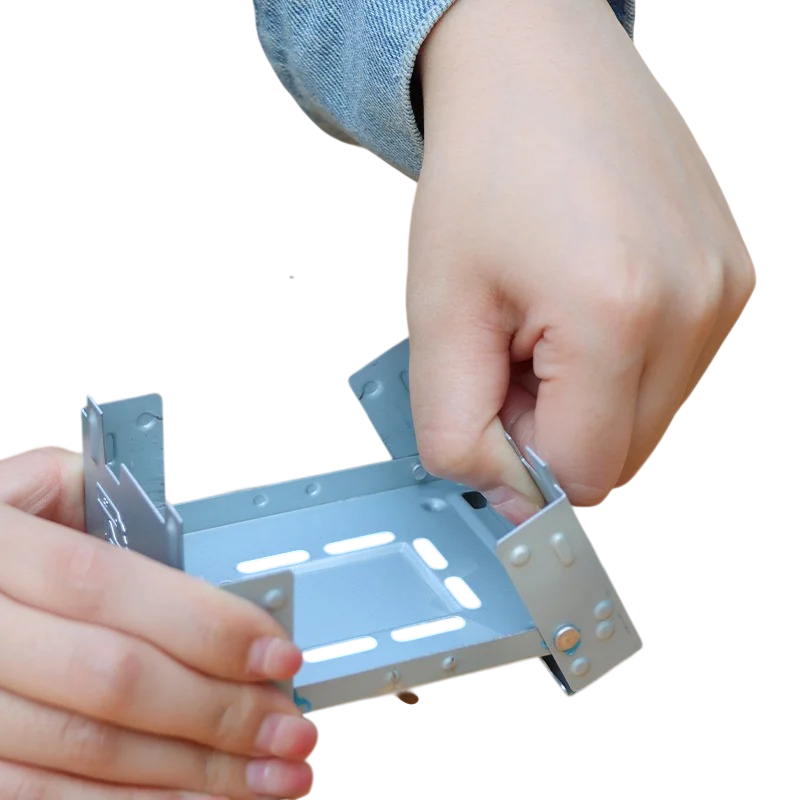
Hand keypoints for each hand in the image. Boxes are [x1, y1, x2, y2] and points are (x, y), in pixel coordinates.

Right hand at [0, 448, 315, 799]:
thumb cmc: (8, 534)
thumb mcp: (44, 490)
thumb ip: (116, 507)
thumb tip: (212, 561)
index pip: (106, 587)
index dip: (202, 625)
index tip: (278, 655)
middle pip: (108, 681)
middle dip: (218, 711)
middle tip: (291, 730)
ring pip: (84, 753)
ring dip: (194, 775)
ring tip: (273, 779)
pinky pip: (48, 799)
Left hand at [407, 0, 754, 522]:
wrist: (535, 64)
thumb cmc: (486, 166)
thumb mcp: (437, 311)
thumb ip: (455, 428)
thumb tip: (508, 499)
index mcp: (620, 313)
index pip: (584, 475)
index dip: (524, 459)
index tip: (490, 405)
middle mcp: (697, 304)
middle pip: (622, 457)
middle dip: (554, 426)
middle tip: (512, 347)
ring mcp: (725, 290)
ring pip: (646, 420)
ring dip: (585, 395)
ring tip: (546, 314)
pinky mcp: (731, 278)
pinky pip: (669, 372)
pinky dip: (618, 362)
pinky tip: (584, 296)